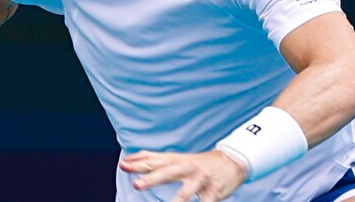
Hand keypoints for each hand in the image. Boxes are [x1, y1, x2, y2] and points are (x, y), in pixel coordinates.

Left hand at [119, 149, 246, 201]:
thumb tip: (130, 159)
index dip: (138, 163)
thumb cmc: (198, 162)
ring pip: (186, 191)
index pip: (154, 160)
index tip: (123, 165)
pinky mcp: (213, 191)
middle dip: (151, 179)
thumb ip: (155, 159)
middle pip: (167, 173)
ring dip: (176, 201)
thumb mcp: (177, 158)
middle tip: (136, 185)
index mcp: (176, 160)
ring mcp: (200, 179)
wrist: (231, 161)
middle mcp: (187, 167)